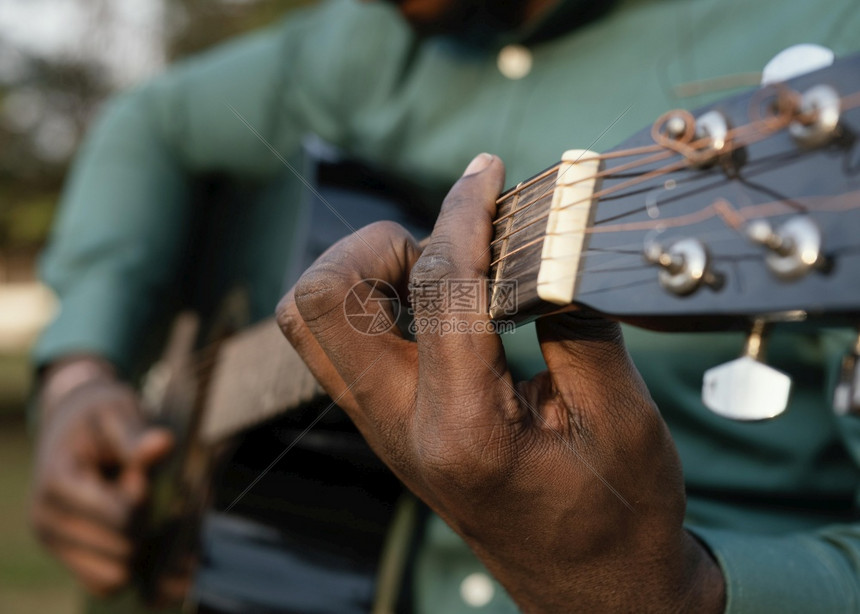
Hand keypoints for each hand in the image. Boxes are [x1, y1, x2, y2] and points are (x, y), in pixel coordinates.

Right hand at [30, 358, 174, 597]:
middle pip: (121, 547)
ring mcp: (52, 543)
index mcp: (56, 482)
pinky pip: (106, 583)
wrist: (71, 426)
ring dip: (135, 541)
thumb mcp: (119, 414)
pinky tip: (129, 528)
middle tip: (133, 486)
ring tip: (126, 505)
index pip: (117, 516)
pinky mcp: (66, 557)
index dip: (139, 496)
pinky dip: (129, 563)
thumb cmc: (100, 418)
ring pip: (116, 572)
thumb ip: (137, 436)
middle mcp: (44, 519)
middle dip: (140, 520)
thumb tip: (163, 444)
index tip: (136, 473)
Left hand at [277, 154, 724, 612]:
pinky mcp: (385, 428)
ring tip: (442, 274)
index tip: (486, 172)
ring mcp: (382, 431)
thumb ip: (585, 325)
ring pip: (310, 322)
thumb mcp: (627, 422)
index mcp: (463, 430)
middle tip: (456, 250)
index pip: (439, 289)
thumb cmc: (619, 517)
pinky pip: (337, 345)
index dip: (465, 213)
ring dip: (364, 273)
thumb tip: (557, 242)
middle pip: (321, 300)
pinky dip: (371, 300)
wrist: (592, 591)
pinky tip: (436, 302)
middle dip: (380, 245)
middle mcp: (400, 429)